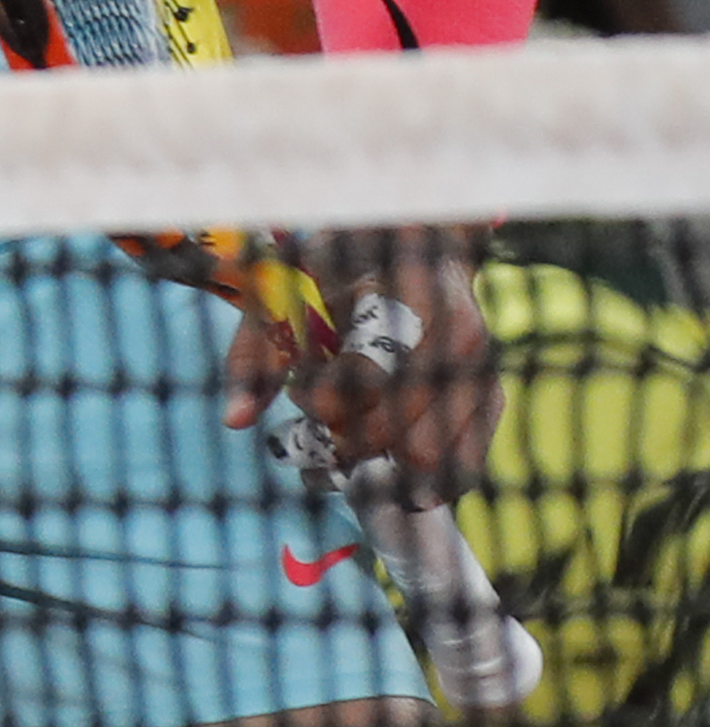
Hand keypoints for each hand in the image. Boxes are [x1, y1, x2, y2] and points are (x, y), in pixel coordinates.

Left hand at [231, 236, 501, 510]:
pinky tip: (383, 474)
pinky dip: (418, 482)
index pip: (361, 383)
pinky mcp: (491, 397)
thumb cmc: (341, 267)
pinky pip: (461, 466)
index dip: (317, 401)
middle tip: (319, 420)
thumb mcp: (288, 292)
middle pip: (390, 429)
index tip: (299, 392)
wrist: (418, 244)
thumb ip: (258, 352)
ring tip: (346, 440)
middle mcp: (456, 338)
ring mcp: (481, 370)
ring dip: (376, 464)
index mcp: (408, 302)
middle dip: (341, 438)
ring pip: (425, 458)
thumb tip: (235, 422)